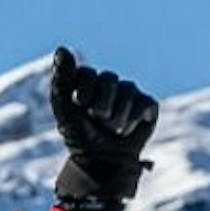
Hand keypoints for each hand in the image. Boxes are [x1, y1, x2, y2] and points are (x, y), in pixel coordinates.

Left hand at [45, 49, 157, 210]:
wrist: (102, 162)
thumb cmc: (80, 136)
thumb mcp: (65, 107)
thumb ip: (63, 78)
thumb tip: (62, 48)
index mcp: (88, 82)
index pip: (87, 73)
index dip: (84, 90)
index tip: (80, 105)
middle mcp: (110, 84)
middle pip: (109, 78)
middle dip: (101, 103)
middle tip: (97, 119)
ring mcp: (130, 94)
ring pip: (128, 90)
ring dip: (117, 114)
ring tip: (111, 129)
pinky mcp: (147, 106)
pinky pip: (145, 102)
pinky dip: (134, 118)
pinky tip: (127, 130)